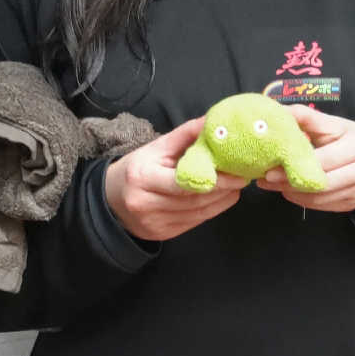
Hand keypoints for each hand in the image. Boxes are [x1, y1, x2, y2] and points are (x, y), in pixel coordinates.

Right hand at [105, 116, 245, 240]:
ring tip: (237, 185)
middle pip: (194, 199)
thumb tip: (213, 120)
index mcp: (142, 177)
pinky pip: (194, 222)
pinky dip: (212, 210)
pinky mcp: (162, 235)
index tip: (237, 173)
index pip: (184, 181)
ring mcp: (154, 223)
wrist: (111, 201)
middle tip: (243, 176)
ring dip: (222, 199)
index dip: (214, 179)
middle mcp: (146, 203)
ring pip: (198, 213)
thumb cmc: (137, 168)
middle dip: (223, 189)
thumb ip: (185, 134)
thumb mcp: (155, 147)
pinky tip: (224, 197)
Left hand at [256, 106, 354, 212]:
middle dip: (290, 182)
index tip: (270, 168)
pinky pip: (325, 206)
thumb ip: (308, 118)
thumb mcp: (334, 123)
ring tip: (273, 185)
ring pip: (322, 198)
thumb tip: (280, 112)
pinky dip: (304, 201)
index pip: (325, 160)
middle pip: (322, 183)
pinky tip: (289, 192)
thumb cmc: (352, 138)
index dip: (296, 165)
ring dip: (294, 193)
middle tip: (266, 179)